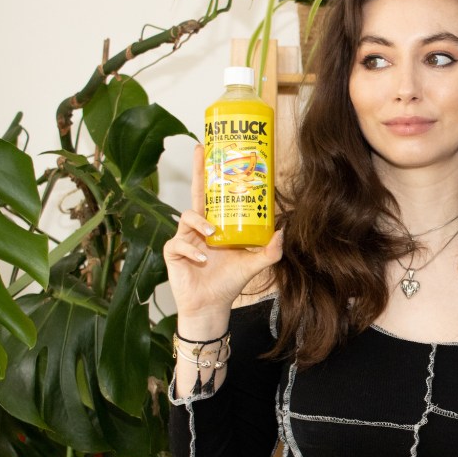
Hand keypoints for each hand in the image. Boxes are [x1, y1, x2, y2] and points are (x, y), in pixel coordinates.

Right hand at [163, 145, 282, 320]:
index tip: (219, 153)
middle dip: (197, 170)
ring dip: (200, 222)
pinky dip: (192, 250)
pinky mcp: (174, 252)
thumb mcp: (254, 264)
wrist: (212, 306)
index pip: (215, 195)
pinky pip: (179, 244)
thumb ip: (270, 251)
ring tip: (212, 235)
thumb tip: (283, 231)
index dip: (215, 175)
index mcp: (217, 224)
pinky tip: (203, 259)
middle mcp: (200, 227)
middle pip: (196, 192)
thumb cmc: (229, 283)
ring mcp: (185, 238)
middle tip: (199, 150)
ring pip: (187, 216)